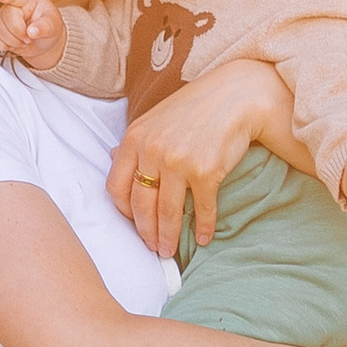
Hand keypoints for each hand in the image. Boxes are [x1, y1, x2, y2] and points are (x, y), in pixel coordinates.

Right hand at [0, 0, 63, 69]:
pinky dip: (5, 46)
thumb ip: (45, 27)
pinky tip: (15, 44)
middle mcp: (10, 6)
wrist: (43, 40)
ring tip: (25, 40)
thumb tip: (32, 31)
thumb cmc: (48, 26)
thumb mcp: (54, 25)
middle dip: (20, 33)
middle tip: (31, 38)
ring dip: (14, 42)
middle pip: (7, 18)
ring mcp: (1, 18)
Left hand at [105, 54, 290, 253]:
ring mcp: (178, 161)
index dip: (123, 212)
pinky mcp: (205, 171)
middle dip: (146, 232)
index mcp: (135, 138)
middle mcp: (152, 150)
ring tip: (169, 251)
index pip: (117, 186)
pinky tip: (203, 237)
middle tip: (152, 247)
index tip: (133, 224)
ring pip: (167, 212)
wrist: (236, 96)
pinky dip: (202, 227)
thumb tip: (111, 157)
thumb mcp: (155, 119)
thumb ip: (135, 141)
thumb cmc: (195, 108)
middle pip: (141, 205)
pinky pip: (201, 209)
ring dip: (168, 237)